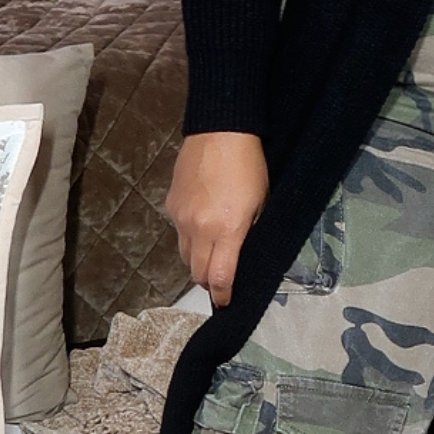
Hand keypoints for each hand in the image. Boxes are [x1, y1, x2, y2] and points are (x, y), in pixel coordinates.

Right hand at [165, 130, 268, 308]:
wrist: (220, 132)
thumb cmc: (249, 166)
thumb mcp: (262, 204)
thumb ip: (249, 235)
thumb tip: (243, 258)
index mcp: (227, 230)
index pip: (219, 278)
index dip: (222, 296)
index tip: (226, 302)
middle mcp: (200, 228)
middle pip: (197, 273)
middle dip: (209, 282)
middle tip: (221, 280)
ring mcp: (182, 217)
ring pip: (184, 256)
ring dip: (197, 262)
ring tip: (211, 254)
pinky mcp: (171, 205)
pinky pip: (178, 233)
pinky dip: (189, 238)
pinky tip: (202, 224)